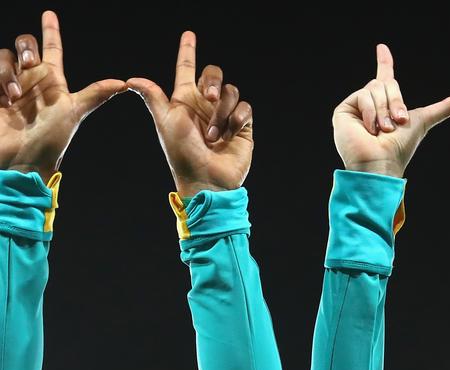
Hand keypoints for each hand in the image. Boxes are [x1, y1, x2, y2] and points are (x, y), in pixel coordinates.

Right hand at [0, 11, 124, 183]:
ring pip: (6, 57)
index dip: (51, 30)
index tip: (50, 14)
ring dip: (9, 69)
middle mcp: (32, 82)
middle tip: (30, 62)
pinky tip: (5, 97)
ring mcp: (12, 87)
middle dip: (26, 46)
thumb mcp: (75, 113)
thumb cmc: (51, 141)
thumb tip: (124, 83)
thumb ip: (96, 94)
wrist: (24, 161)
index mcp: (53, 83)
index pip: (52, 49)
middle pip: (26, 45)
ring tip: (14, 93)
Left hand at [127, 33, 252, 198]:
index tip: (189, 34)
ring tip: (213, 136)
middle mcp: (205, 106)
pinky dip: (236, 119)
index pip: (186, 68)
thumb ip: (152, 98)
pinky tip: (230, 134)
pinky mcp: (242, 128)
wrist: (206, 180)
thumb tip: (131, 80)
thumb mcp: (165, 123)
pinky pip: (244, 108)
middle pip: (213, 73)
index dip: (187, 51)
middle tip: (207, 97)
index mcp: (185, 101)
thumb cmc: (182, 154)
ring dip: (221, 112)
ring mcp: (224, 116)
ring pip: (230, 91)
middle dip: (212, 80)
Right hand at [333, 44, 449, 176]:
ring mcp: (355, 108)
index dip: (384, 61)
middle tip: (398, 123)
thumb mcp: (424, 122)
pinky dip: (370, 112)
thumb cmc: (400, 149)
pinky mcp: (344, 111)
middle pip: (385, 82)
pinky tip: (370, 129)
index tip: (382, 47)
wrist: (381, 164)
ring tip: (383, 130)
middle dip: (395, 101)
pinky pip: (362, 96)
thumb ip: (443, 109)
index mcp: (386, 105)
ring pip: (374, 88)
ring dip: (384, 111)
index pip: (385, 76)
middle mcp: (370, 104)